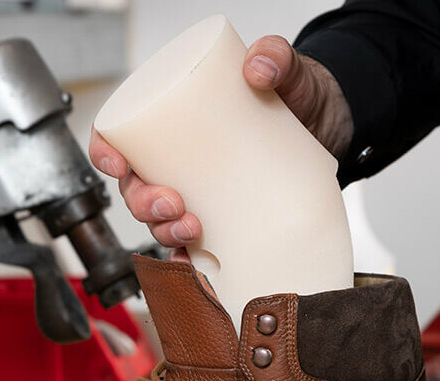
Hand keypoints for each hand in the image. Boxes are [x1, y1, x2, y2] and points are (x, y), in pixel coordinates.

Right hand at [89, 35, 353, 258]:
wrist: (334, 126)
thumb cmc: (298, 95)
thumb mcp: (289, 70)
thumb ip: (277, 55)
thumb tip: (258, 66)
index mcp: (174, 121)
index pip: (120, 136)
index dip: (105, 153)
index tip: (117, 164)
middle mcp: (178, 160)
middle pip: (135, 188)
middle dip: (142, 203)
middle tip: (173, 203)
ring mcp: (199, 192)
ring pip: (159, 221)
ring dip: (164, 231)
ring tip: (192, 230)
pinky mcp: (223, 218)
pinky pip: (194, 247)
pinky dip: (189, 260)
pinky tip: (196, 265)